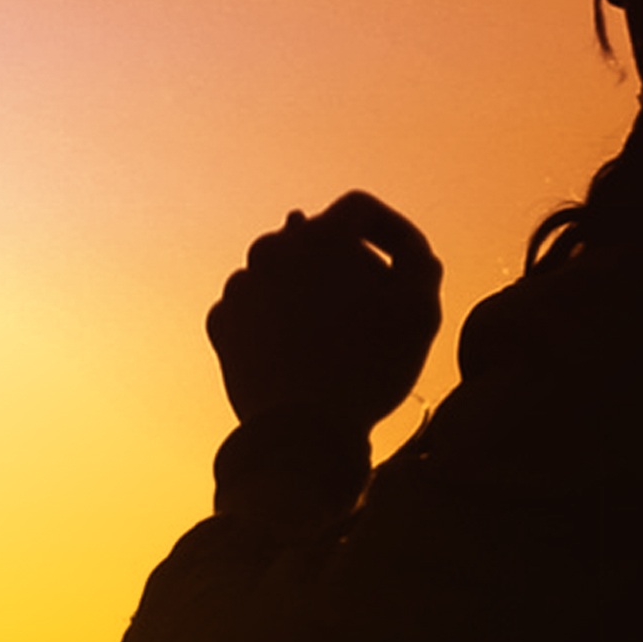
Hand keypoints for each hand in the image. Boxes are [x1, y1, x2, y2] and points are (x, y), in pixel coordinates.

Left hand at [208, 192, 441, 439]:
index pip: (359, 208)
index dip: (389, 229)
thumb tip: (400, 244)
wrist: (301, 433)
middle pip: (318, 240)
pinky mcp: (221, 321)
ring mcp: (240, 286)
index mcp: (320, 236)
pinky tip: (300, 347)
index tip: (403, 261)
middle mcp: (271, 249)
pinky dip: (278, 318)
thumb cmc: (370, 369)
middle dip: (347, 263)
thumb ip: (418, 258)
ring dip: (309, 290)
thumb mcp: (421, 308)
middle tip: (373, 306)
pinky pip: (257, 306)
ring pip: (284, 272)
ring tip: (334, 333)